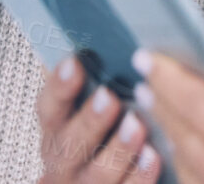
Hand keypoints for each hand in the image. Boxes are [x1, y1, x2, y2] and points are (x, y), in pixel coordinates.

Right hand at [37, 56, 162, 183]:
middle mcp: (65, 159)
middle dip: (90, 119)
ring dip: (118, 149)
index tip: (74, 63)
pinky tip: (154, 158)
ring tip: (137, 126)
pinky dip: (139, 176)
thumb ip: (89, 80)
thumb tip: (95, 34)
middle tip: (109, 98)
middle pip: (71, 143)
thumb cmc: (94, 136)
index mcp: (56, 128)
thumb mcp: (82, 108)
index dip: (59, 86)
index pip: (49, 106)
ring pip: (98, 173)